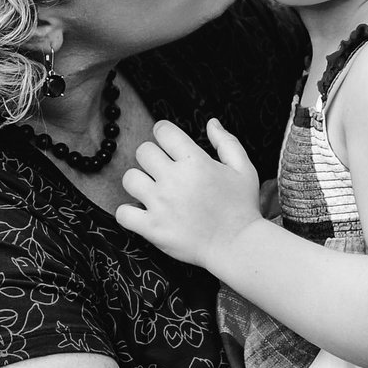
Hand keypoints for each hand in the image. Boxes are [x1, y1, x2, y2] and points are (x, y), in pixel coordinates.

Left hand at [116, 118, 262, 267]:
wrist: (237, 245)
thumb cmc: (242, 207)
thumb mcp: (244, 169)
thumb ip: (226, 142)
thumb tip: (211, 123)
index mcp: (195, 161)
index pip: (163, 131)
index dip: (163, 133)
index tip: (167, 143)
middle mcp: (174, 179)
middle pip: (143, 151)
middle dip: (152, 157)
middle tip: (162, 169)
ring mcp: (161, 204)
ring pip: (130, 178)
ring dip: (139, 182)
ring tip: (151, 191)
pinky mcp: (152, 228)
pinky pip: (123, 213)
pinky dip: (128, 212)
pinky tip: (142, 212)